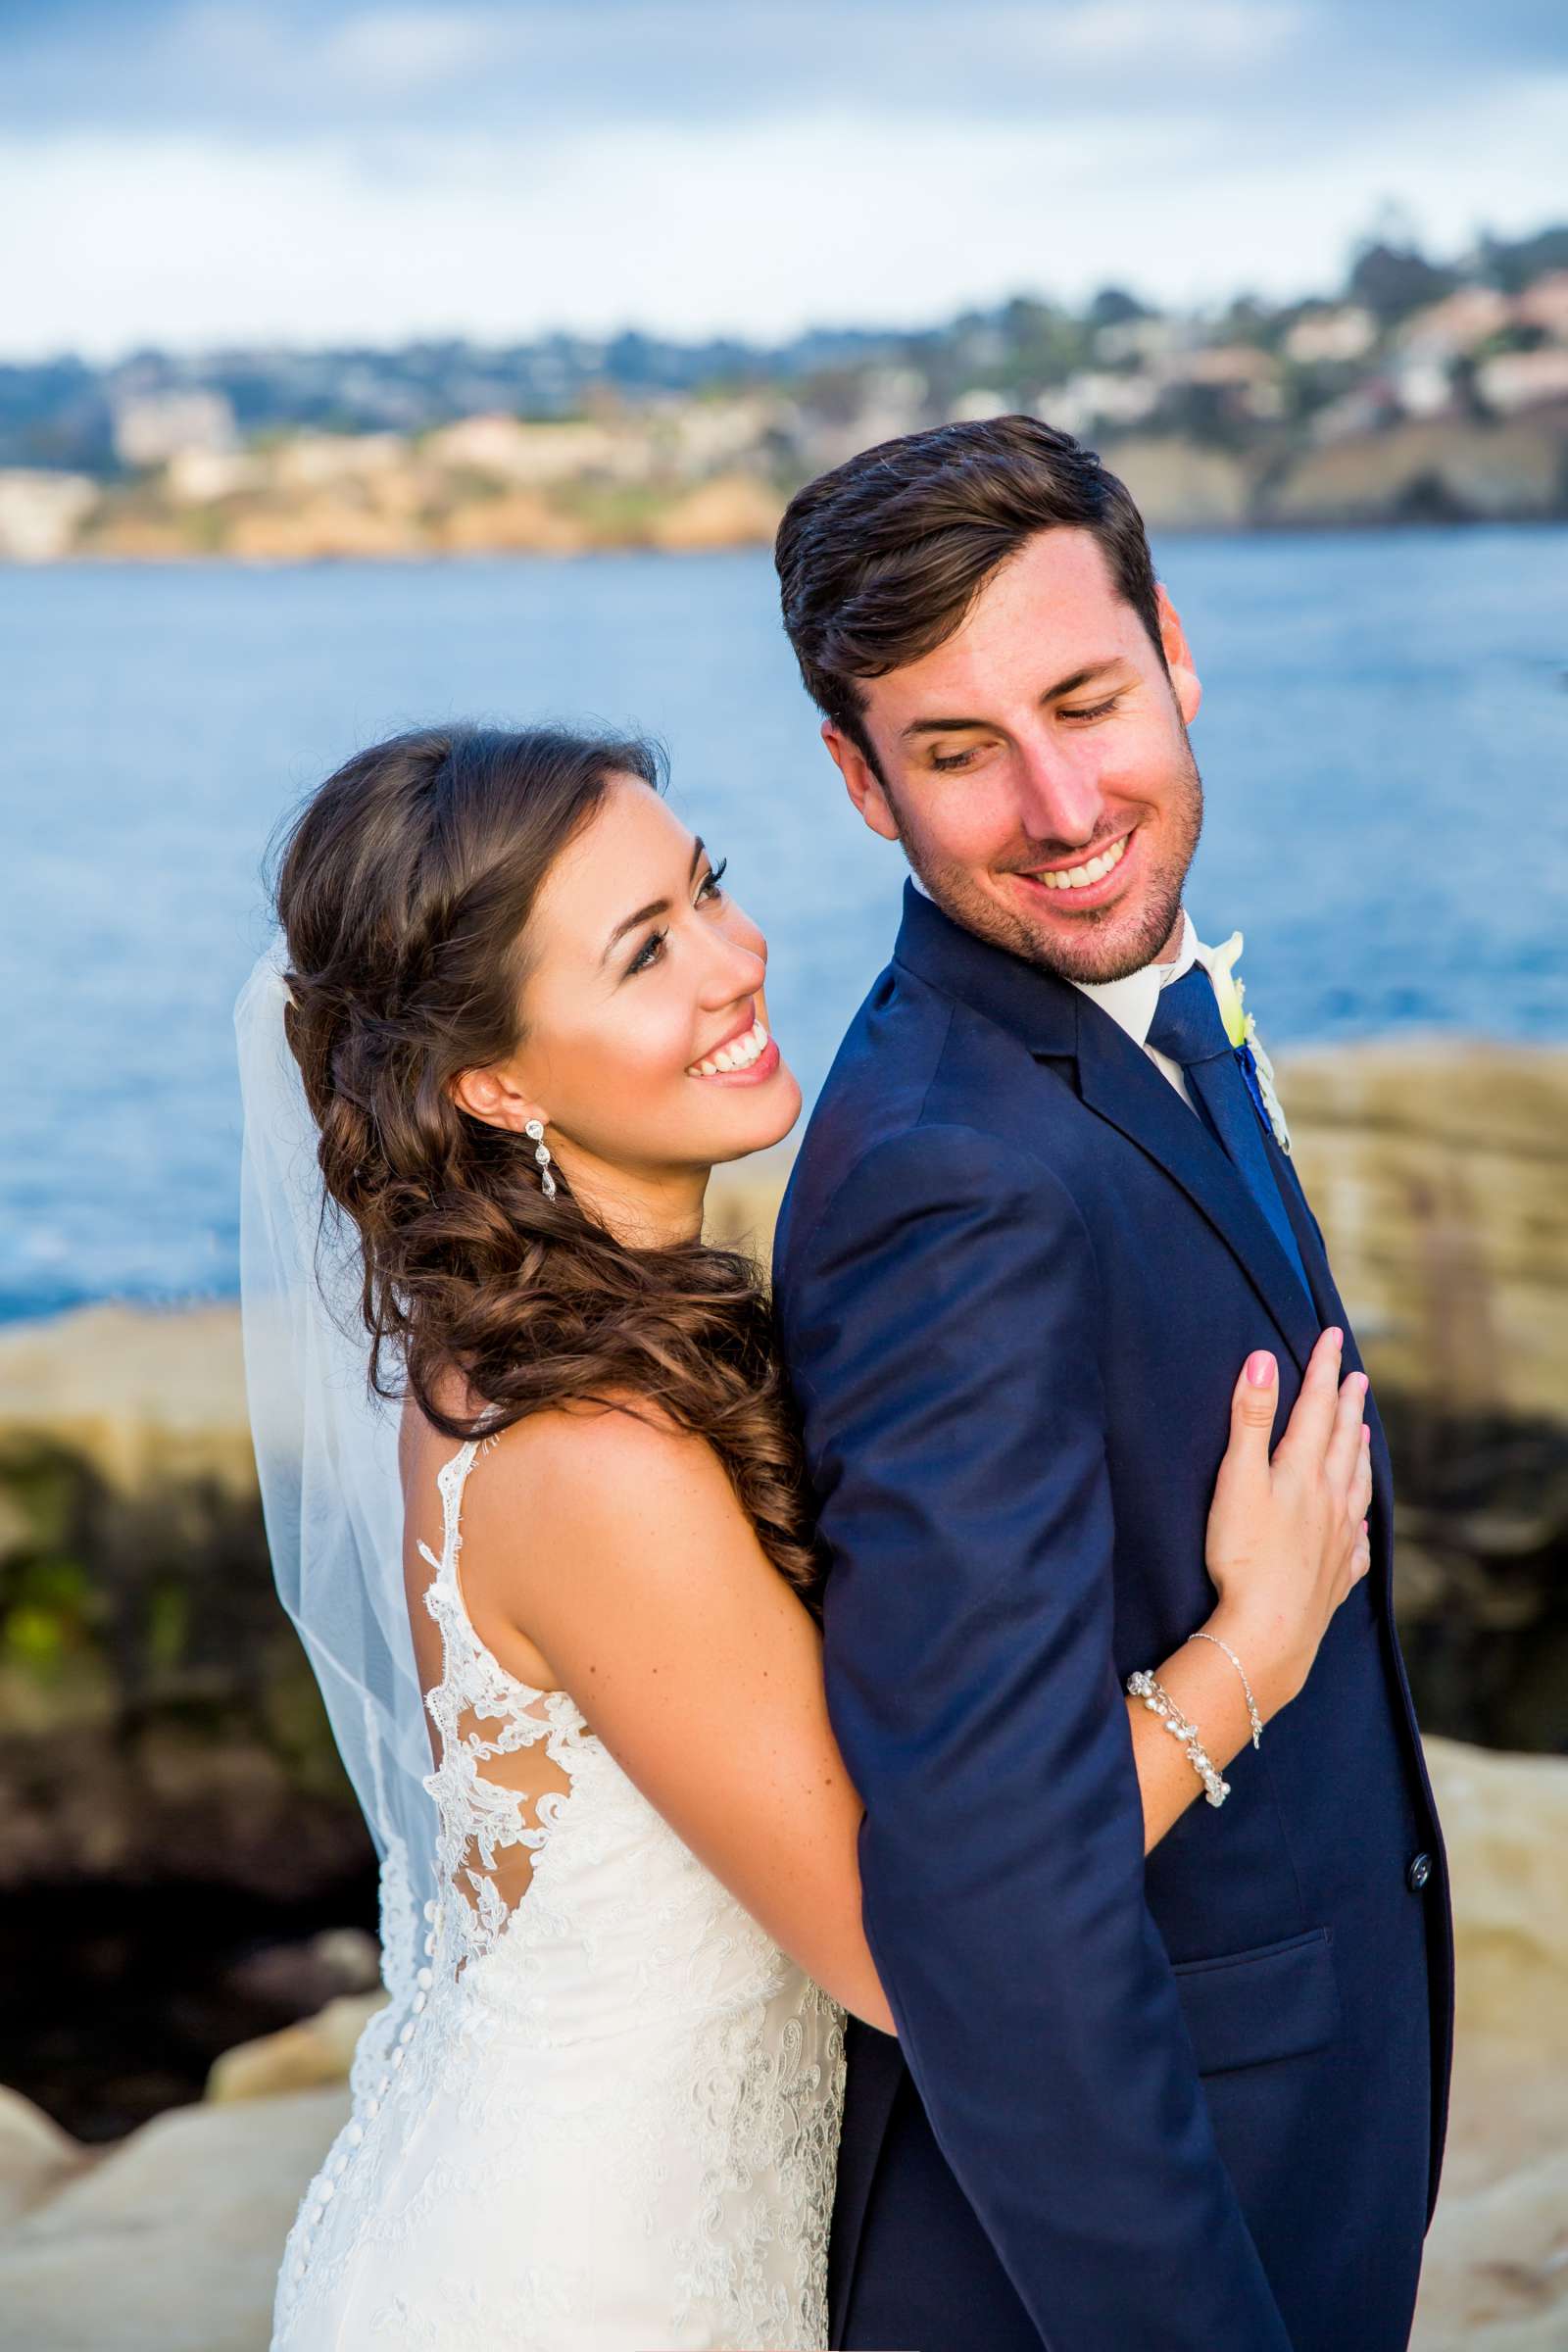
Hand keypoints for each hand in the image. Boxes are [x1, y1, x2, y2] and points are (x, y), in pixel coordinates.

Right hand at [1202, 1329, 1372, 1722]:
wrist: (1269, 1632)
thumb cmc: (1245, 1555)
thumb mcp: (1238, 1479)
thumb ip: (1251, 1420)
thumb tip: (1263, 1362)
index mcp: (1304, 1471)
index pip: (1317, 1407)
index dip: (1324, 1369)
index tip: (1332, 1337)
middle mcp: (1331, 1500)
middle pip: (1343, 1442)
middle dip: (1348, 1405)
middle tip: (1358, 1378)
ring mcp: (1340, 1539)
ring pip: (1357, 1486)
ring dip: (1360, 1454)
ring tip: (1364, 1435)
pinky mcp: (1336, 1575)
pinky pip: (1358, 1542)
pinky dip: (1362, 1523)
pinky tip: (1361, 1525)